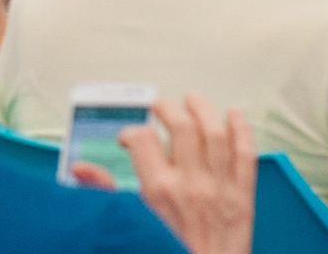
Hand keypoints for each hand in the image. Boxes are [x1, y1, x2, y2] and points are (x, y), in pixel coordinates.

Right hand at [119, 95, 257, 253]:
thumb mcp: (133, 227)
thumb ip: (107, 194)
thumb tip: (81, 169)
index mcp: (159, 191)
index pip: (142, 140)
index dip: (130, 131)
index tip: (127, 137)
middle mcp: (191, 184)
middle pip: (181, 126)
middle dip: (167, 108)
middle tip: (158, 106)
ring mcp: (220, 189)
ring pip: (215, 133)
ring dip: (204, 110)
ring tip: (192, 100)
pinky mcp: (242, 199)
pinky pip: (246, 154)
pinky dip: (242, 130)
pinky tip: (233, 116)